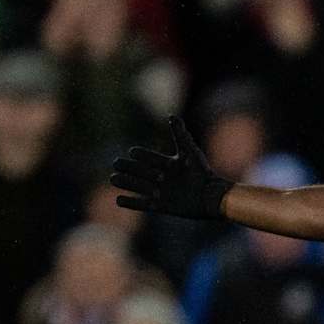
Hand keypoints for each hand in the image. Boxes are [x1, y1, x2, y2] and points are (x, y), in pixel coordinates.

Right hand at [111, 116, 232, 218]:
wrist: (210, 197)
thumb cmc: (202, 173)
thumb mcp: (190, 152)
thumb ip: (180, 135)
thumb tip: (171, 116)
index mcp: (167, 164)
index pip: (147, 157)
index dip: (141, 155)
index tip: (134, 153)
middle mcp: (161, 177)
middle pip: (138, 171)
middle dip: (128, 167)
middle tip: (117, 164)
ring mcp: (160, 192)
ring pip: (137, 186)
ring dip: (126, 182)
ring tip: (113, 178)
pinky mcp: (161, 207)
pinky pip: (142, 205)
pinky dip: (130, 202)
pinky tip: (118, 199)